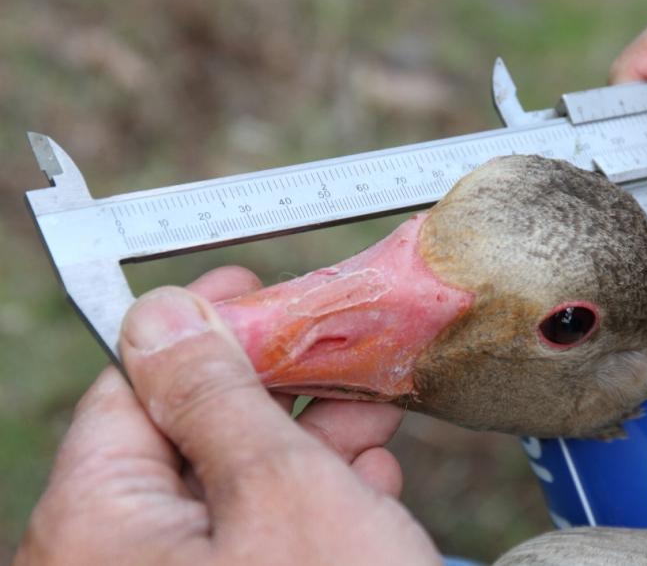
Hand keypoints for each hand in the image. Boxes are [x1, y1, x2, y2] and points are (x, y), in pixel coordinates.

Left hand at [15, 267, 440, 565]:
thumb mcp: (282, 488)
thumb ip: (216, 393)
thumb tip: (162, 313)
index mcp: (92, 532)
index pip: (130, 388)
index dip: (200, 330)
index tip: (257, 292)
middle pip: (179, 443)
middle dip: (272, 393)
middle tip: (337, 356)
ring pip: (223, 496)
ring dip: (301, 448)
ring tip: (370, 421)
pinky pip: (244, 547)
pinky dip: (303, 508)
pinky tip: (362, 484)